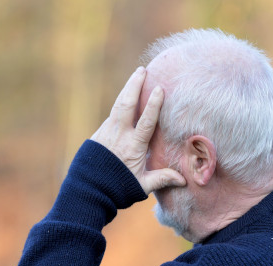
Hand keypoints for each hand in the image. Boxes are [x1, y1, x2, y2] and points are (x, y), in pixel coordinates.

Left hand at [91, 67, 185, 194]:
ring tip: (137, 74)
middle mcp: (119, 135)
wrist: (89, 189)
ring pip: (118, 105)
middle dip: (135, 86)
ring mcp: (107, 132)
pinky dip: (121, 102)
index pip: (145, 122)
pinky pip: (113, 114)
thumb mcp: (142, 185)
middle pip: (127, 105)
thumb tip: (184, 180)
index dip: (153, 105)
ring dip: (128, 88)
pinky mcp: (99, 133)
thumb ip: (162, 179)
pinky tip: (127, 95)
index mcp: (133, 147)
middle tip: (143, 70)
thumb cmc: (118, 188)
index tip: (159, 89)